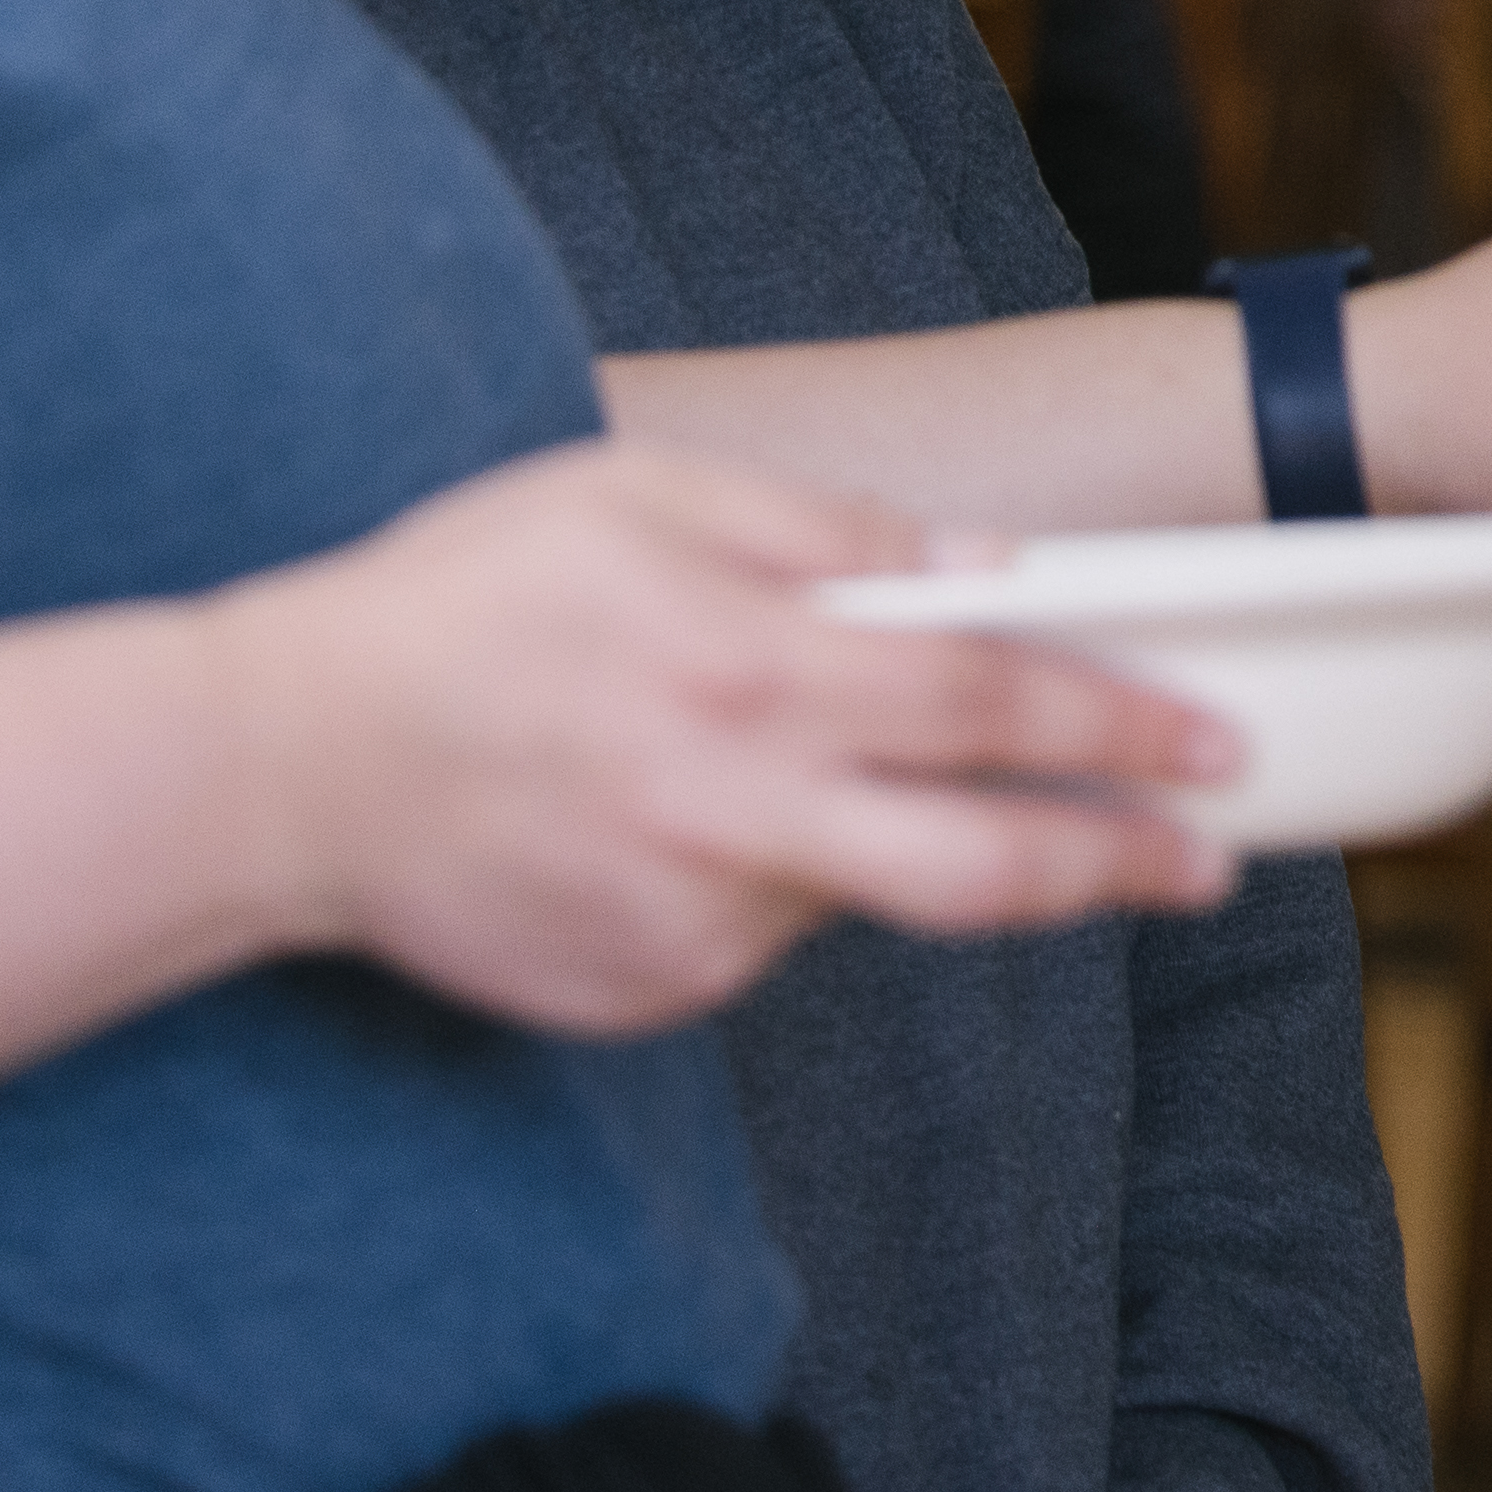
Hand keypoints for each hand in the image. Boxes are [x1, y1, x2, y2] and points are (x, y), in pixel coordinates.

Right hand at [205, 445, 1234, 1033]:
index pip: (988, 704)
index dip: (1119, 727)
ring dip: (885, 842)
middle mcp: (734, 812)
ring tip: (775, 762)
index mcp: (747, 669)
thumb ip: (826, 535)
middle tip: (1206, 862)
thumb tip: (984, 568)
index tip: (1215, 744)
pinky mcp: (645, 993)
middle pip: (981, 868)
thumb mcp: (639, 498)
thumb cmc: (462, 602)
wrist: (276, 768)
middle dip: (1116, 866)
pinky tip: (666, 816)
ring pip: (857, 896)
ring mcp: (689, 923)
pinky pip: (756, 934)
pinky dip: (762, 877)